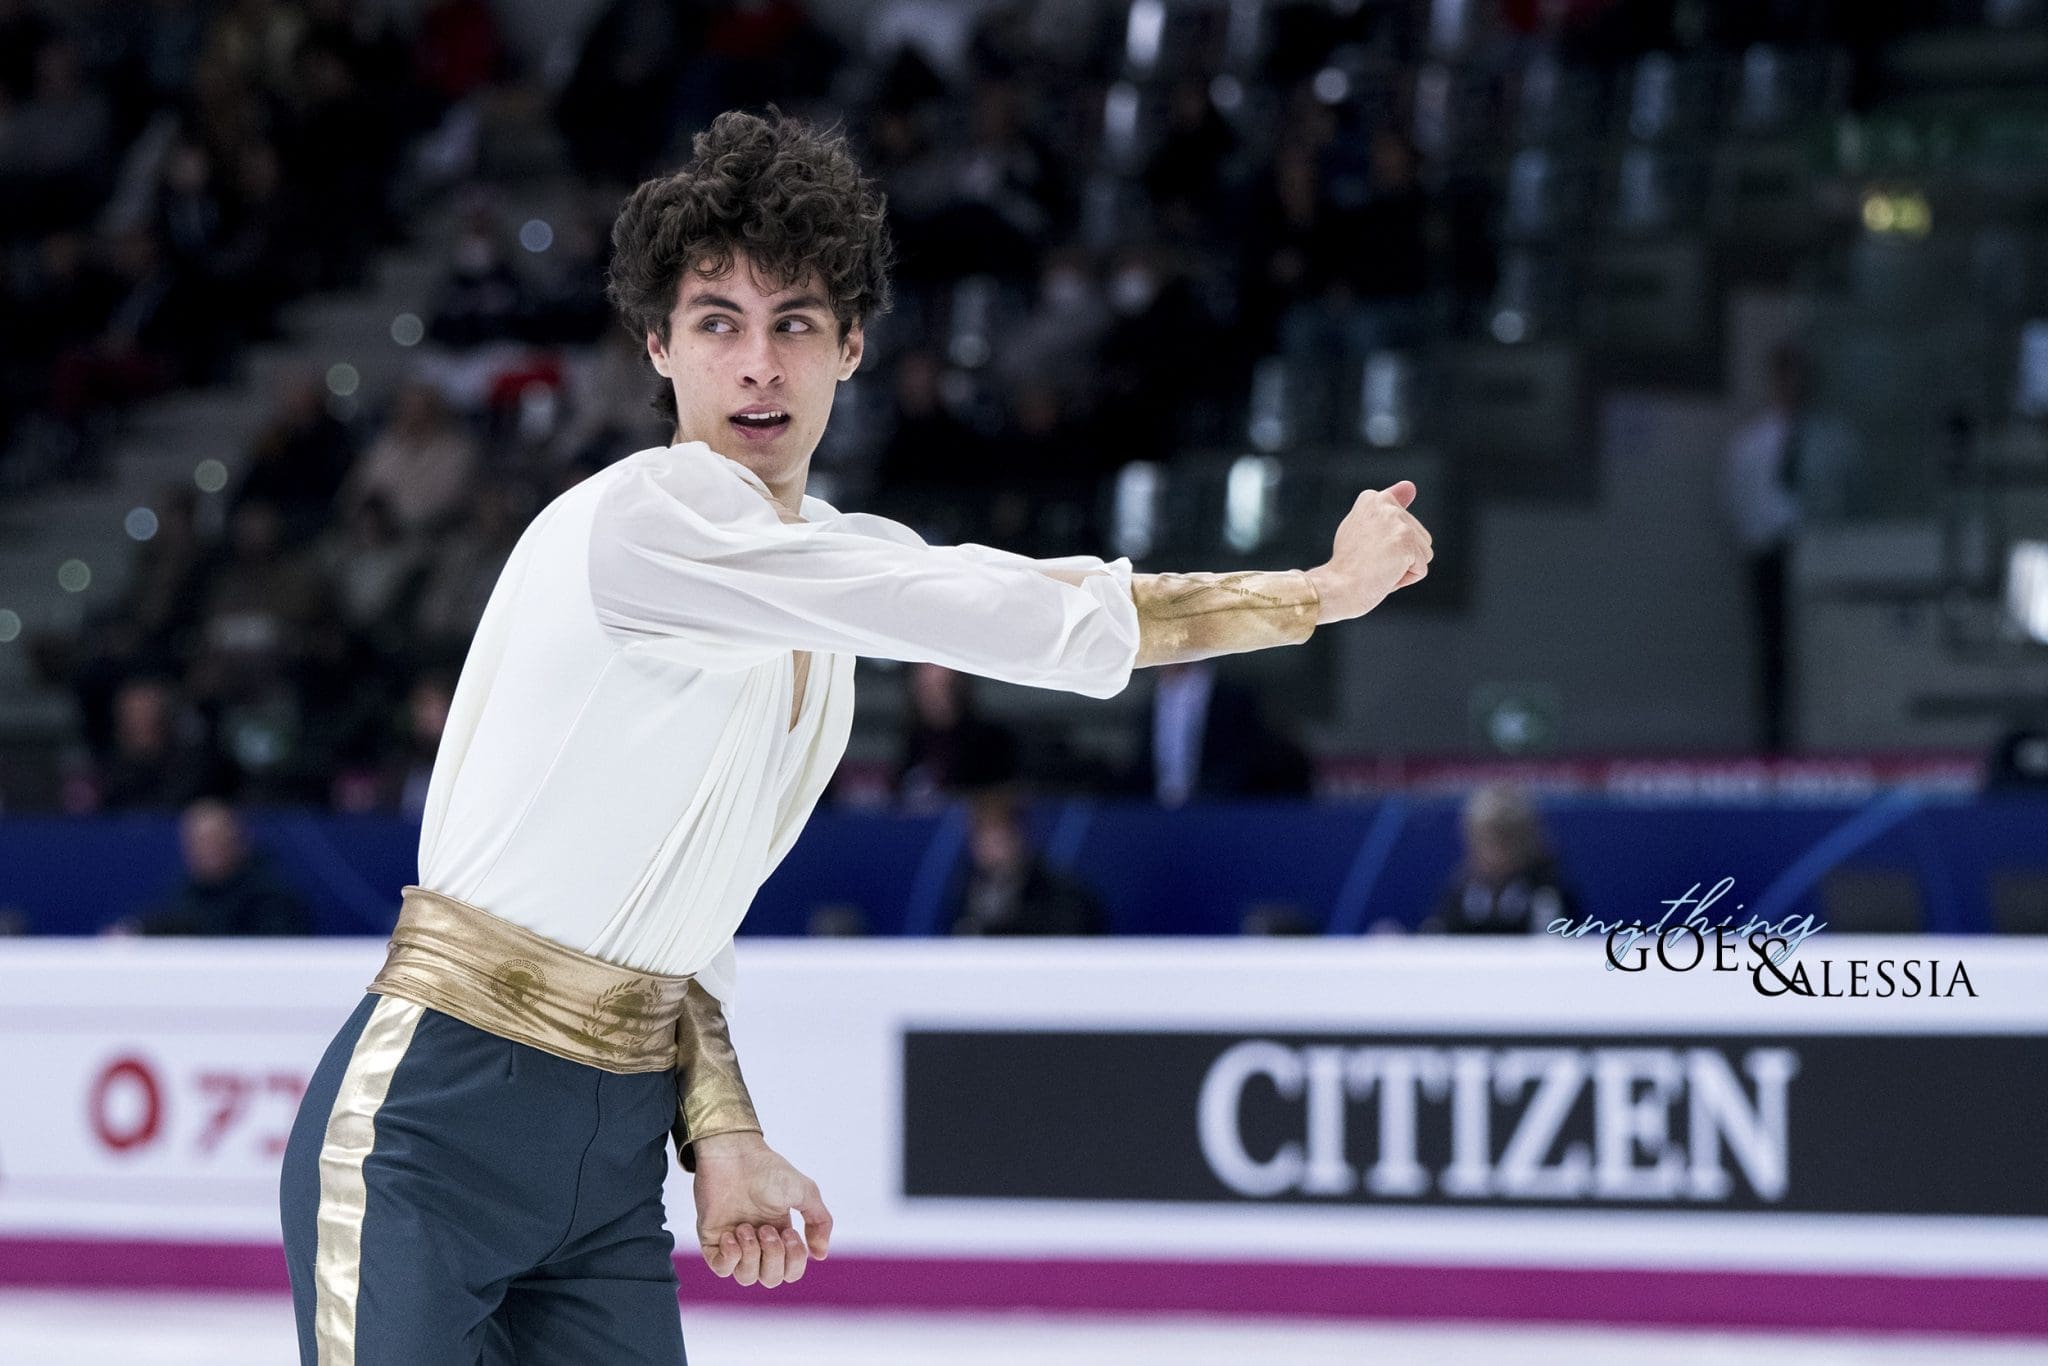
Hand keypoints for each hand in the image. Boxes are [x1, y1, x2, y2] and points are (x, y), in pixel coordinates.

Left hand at [690, 1132, 831, 1287]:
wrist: (734, 1155)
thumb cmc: (768, 1170)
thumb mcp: (805, 1192)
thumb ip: (820, 1221)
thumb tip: (820, 1255)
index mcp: (781, 1233)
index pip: (790, 1271)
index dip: (793, 1260)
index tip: (790, 1231)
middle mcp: (758, 1243)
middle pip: (770, 1279)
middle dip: (772, 1257)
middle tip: (766, 1229)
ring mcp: (734, 1243)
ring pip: (746, 1278)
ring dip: (751, 1255)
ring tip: (746, 1227)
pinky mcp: (712, 1240)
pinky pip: (721, 1268)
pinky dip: (730, 1257)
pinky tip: (732, 1234)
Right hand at [1304, 480, 1433, 623]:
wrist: (1335, 588)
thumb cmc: (1347, 565)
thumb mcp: (1364, 528)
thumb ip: (1388, 507)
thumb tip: (1411, 485)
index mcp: (1373, 498)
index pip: (1403, 526)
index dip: (1387, 545)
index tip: (1364, 548)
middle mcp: (1386, 504)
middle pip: (1418, 539)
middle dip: (1400, 557)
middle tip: (1369, 561)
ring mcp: (1398, 523)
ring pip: (1423, 554)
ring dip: (1404, 568)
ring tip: (1377, 568)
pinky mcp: (1407, 543)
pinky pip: (1421, 570)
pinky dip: (1405, 579)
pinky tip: (1383, 576)